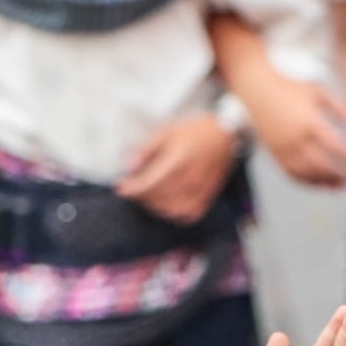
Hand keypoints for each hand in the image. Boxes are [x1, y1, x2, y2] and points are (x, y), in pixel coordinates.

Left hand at [116, 113, 240, 224]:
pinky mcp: (208, 195)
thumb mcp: (166, 132)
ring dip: (154, 206)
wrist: (225, 134)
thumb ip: (146, 150)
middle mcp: (190, 178)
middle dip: (140, 196)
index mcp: (179, 160)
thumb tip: (128, 167)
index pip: (150, 183)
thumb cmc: (195, 131)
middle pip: (158, 197)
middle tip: (131, 189)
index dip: (132, 188)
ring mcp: (201, 189)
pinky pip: (189, 213)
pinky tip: (166, 205)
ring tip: (146, 196)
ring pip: (172, 208)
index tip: (121, 188)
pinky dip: (174, 213)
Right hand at [246, 79, 345, 189]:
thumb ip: (343, 112)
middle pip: (321, 166)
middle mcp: (295, 139)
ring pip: (305, 174)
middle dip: (339, 176)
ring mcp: (283, 148)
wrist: (257, 90)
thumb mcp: (320, 94)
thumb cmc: (290, 89)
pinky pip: (291, 173)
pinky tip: (318, 182)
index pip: (336, 147)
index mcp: (310, 122)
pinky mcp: (274, 153)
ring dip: (324, 182)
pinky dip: (306, 181)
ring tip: (339, 185)